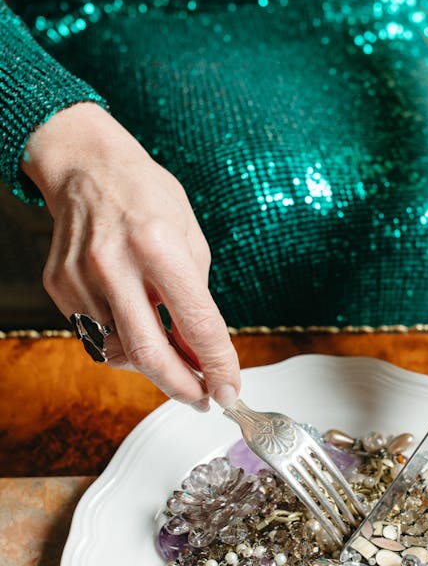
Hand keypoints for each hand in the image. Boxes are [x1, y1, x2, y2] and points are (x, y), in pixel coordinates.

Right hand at [22, 103, 239, 408]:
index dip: (217, 365)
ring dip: (152, 366)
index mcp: (157, 244)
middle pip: (149, 353)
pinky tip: (137, 326)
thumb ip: (196, 302)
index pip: (195, 323)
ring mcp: (80, 277)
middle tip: (203, 399)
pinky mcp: (60, 286)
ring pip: (120, 352)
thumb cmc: (147, 197)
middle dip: (182, 388)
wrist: (87, 167)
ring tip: (172, 355)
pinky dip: (123, 344)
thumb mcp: (191, 242)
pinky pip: (95, 337)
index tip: (229, 390)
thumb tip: (201, 357)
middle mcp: (113, 263)